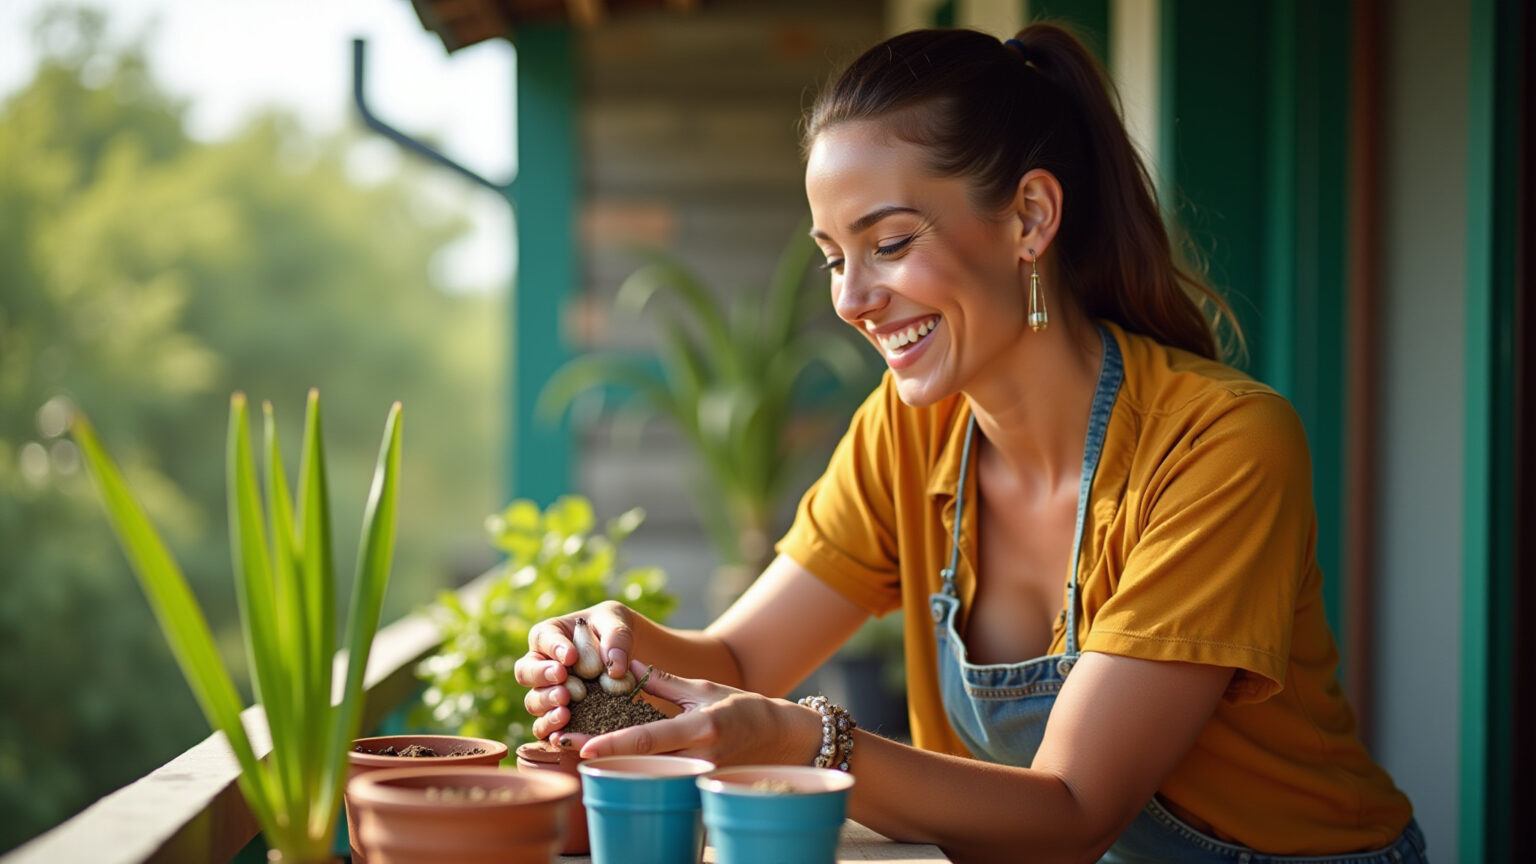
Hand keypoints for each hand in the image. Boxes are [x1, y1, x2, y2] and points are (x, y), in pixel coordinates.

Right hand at [513, 601, 641, 744]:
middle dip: (541, 675)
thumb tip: (615, 669)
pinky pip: (544, 727)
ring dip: (546, 703)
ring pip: (533, 701)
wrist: (624, 652)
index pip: (542, 638)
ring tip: (565, 704)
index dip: (552, 647)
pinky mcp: (558, 716)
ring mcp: (548, 693)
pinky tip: (565, 728)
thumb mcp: (617, 622)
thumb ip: (617, 638)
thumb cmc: (613, 630)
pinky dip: (551, 729)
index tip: (570, 656)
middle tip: (562, 676)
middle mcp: (542, 665)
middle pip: (525, 672)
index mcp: (550, 635)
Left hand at [579, 660, 823, 766]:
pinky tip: (608, 762)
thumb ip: (660, 682)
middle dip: (599, 754)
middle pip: (639, 764)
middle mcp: (697, 759)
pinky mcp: (697, 787)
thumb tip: (623, 666)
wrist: (781, 740)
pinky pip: (660, 780)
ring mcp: (697, 777)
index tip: (582, 746)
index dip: (613, 744)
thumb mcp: (702, 689)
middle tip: (560, 742)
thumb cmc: (743, 709)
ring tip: (573, 750)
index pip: (648, 740)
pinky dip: (633, 771)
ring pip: (647, 776)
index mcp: (699, 730)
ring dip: (611, 764)